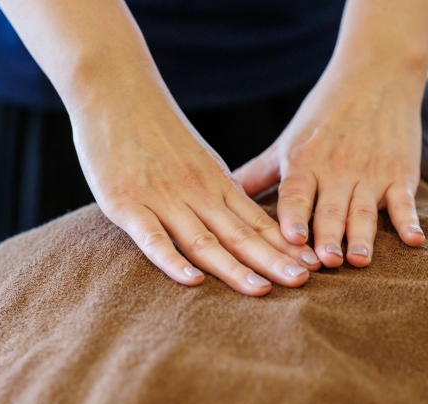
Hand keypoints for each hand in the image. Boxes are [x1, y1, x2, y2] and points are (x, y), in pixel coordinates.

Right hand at [71, 82, 320, 296]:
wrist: (115, 91)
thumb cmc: (158, 129)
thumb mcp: (199, 159)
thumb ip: (219, 192)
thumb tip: (245, 223)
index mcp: (216, 183)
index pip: (256, 221)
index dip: (284, 246)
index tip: (312, 265)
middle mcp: (196, 193)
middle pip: (239, 234)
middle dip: (272, 260)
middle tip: (303, 281)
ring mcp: (161, 198)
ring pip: (203, 240)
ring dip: (233, 267)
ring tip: (261, 289)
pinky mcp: (125, 203)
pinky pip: (151, 237)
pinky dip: (171, 260)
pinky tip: (192, 281)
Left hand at [233, 67, 424, 267]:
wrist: (376, 75)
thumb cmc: (323, 113)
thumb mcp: (287, 141)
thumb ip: (257, 172)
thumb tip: (219, 196)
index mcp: (304, 162)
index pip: (296, 194)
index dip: (293, 216)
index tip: (291, 240)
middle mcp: (337, 169)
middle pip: (330, 210)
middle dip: (327, 237)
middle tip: (325, 263)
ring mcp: (370, 172)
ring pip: (364, 210)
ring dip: (362, 236)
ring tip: (359, 260)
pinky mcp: (400, 173)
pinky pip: (404, 200)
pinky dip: (409, 220)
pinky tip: (414, 240)